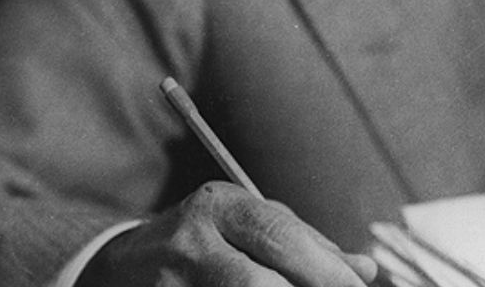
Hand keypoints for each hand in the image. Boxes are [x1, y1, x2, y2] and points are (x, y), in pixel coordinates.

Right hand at [77, 181, 377, 286]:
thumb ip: (307, 244)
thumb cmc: (205, 243)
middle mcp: (190, 241)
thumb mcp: (248, 226)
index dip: (325, 270)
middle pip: (258, 284)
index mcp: (220, 205)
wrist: (119, 268)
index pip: (280, 235)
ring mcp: (169, 285)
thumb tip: (365, 270)